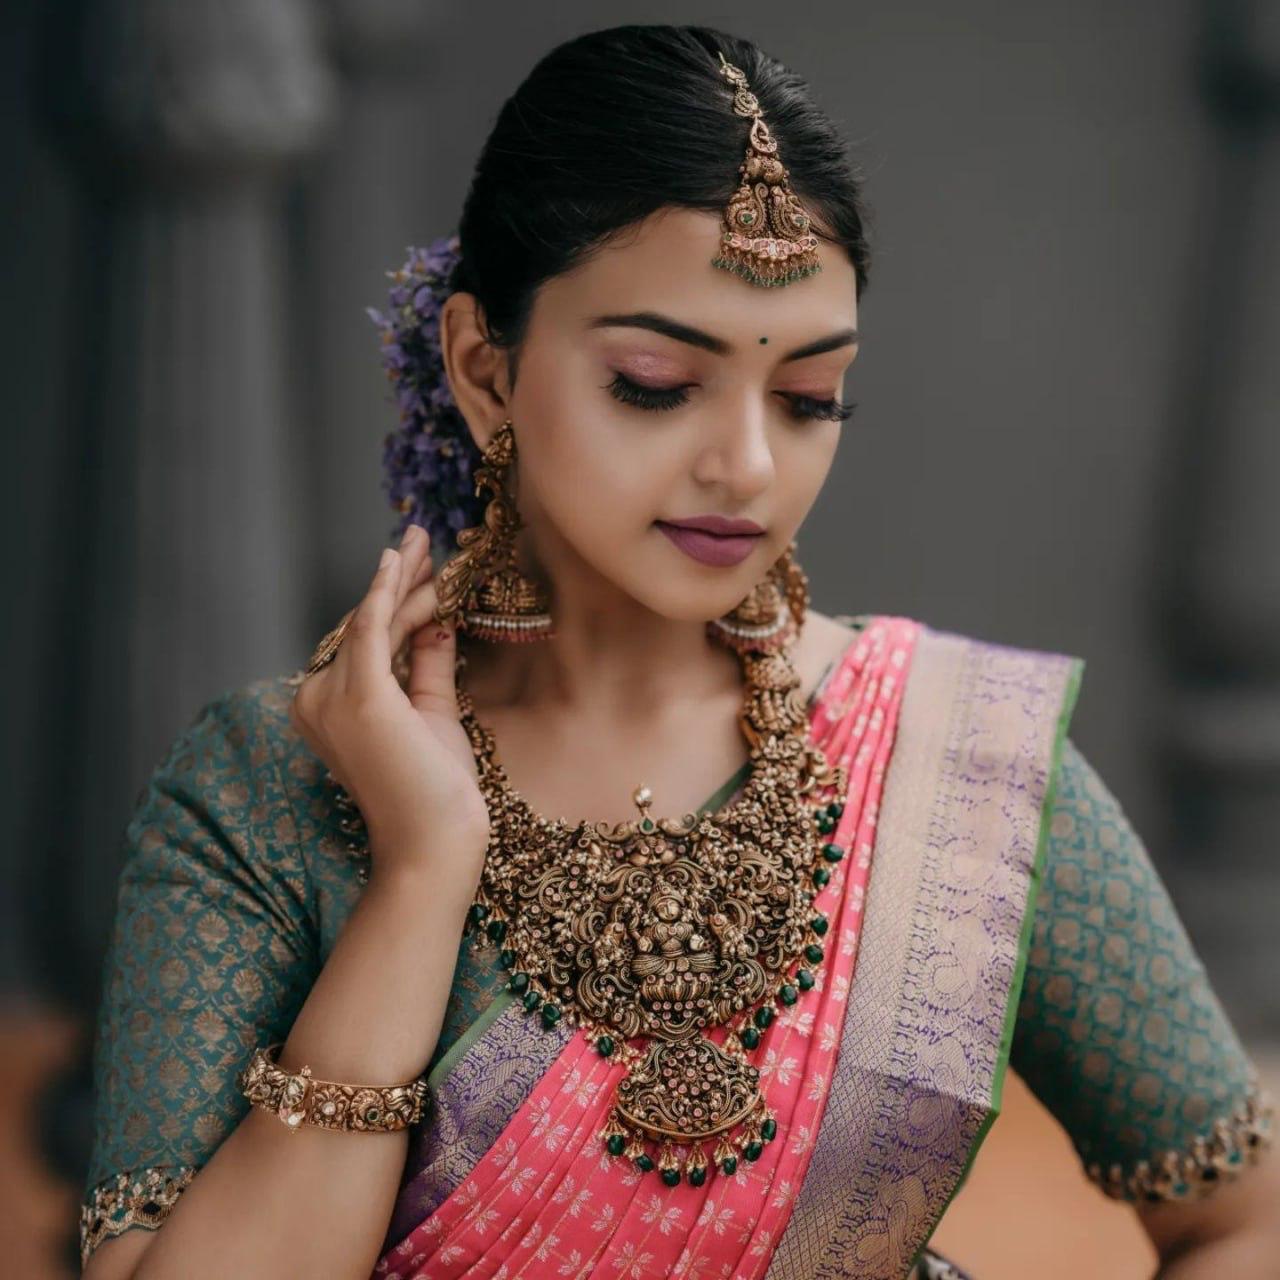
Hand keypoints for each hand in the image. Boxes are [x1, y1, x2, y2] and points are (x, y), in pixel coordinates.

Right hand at [290, 525, 489, 888]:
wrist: (436, 842)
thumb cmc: (435, 790)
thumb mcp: (431, 713)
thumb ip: (426, 665)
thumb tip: (436, 619)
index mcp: (326, 707)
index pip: (364, 641)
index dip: (394, 600)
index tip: (421, 566)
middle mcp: (315, 698)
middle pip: (366, 625)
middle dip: (399, 580)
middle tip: (422, 535)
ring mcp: (330, 697)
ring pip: (375, 621)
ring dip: (406, 581)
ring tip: (428, 541)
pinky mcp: (358, 696)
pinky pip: (371, 628)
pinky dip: (386, 592)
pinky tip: (399, 561)